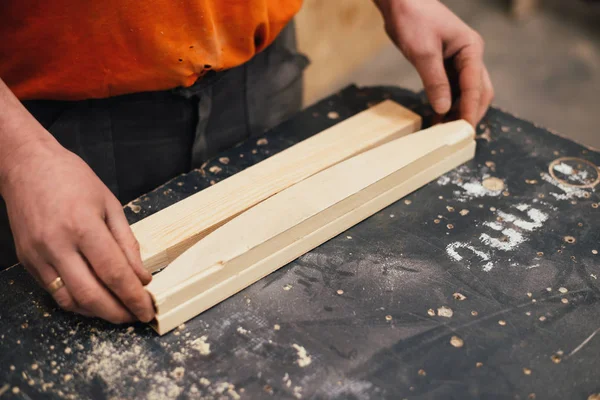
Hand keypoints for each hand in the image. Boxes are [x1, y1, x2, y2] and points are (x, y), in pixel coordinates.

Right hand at [1, 135, 154, 323]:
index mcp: (83, 226)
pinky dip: (77, 302)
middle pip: (91, 295)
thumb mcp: (110, 205)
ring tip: (118, 311)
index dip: (134, 297)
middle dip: (117, 313)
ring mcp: (38, 256)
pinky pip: (54, 293)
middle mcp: (58, 245)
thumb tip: (142, 277)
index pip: (114, 273)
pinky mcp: (27, 262)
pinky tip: (95, 300)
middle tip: (135, 316)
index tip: (148, 310)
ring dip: (97, 312)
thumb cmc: (72, 179)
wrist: (26, 166)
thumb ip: (127, 243)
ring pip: (69, 300)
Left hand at [374, 0, 493, 125]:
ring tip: (445, 132)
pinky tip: (437, 118)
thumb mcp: (422, 52)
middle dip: (469, 114)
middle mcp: (469, 55)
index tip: (463, 131)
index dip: (469, 110)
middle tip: (457, 136)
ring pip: (465, 92)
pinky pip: (450, 88)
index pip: (475, 86)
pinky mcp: (444, 64)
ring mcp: (458, 60)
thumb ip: (434, 81)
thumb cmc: (413, 19)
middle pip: (478, 91)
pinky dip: (446, 104)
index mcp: (470, 49)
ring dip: (457, 111)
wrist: (400, 2)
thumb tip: (444, 108)